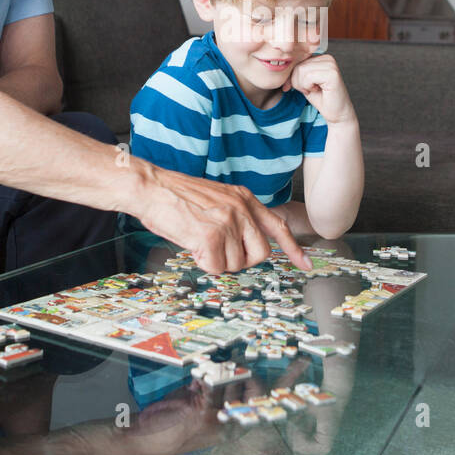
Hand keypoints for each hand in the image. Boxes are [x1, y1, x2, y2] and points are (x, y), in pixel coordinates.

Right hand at [135, 166, 310, 272]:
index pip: (277, 226)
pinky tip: (192, 245)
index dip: (293, 248)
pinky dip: (203, 263)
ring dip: (217, 260)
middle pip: (260, 253)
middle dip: (242, 260)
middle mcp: (241, 209)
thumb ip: (236, 217)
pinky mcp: (211, 236)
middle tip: (221, 252)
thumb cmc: (175, 195)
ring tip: (199, 241)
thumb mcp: (216, 198)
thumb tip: (244, 246)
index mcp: (244, 198)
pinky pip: (216, 267)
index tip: (304, 263)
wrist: (150, 187)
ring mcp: (228, 222)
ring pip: (236, 264)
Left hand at [284, 54, 354, 124]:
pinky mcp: (332, 74)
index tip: (288, 87)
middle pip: (298, 65)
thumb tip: (279, 66)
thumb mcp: (303, 82)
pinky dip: (307, 87)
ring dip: (302, 85)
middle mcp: (327, 58)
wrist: (336, 113)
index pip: (297, 60)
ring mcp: (331, 65)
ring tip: (312, 90)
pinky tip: (317, 90)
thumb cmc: (321, 98)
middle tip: (307, 90)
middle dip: (296, 81)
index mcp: (321, 57)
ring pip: (301, 70)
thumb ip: (295, 71)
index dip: (291, 75)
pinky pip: (308, 77)